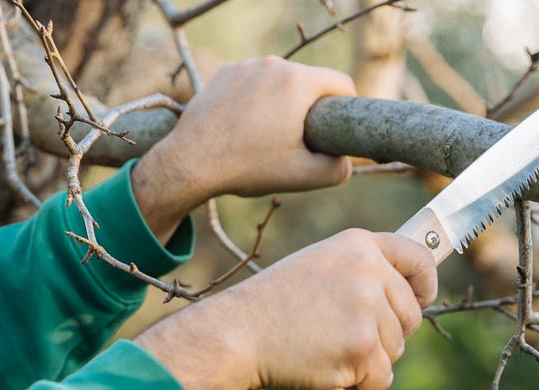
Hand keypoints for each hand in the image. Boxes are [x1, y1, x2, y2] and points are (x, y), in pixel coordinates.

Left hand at [132, 57, 356, 240]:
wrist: (191, 162)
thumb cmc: (249, 167)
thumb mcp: (304, 176)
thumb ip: (339, 170)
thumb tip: (346, 163)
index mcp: (298, 83)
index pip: (341, 82)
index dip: (347, 105)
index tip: (337, 127)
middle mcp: (273, 65)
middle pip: (310, 80)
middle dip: (311, 105)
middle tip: (300, 138)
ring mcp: (246, 66)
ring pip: (280, 79)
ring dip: (283, 100)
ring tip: (270, 133)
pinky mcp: (225, 72)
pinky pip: (254, 80)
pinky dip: (256, 97)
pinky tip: (247, 123)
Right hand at [134, 229, 437, 389]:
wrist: (236, 334)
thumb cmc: (273, 306)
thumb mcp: (320, 267)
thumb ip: (360, 272)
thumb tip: (408, 294)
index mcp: (359, 245)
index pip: (418, 258)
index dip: (426, 284)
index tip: (422, 298)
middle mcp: (369, 270)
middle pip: (411, 316)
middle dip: (387, 335)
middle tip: (345, 337)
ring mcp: (367, 309)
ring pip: (396, 350)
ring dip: (369, 362)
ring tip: (328, 351)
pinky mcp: (362, 347)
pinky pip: (382, 378)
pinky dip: (363, 388)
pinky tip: (332, 375)